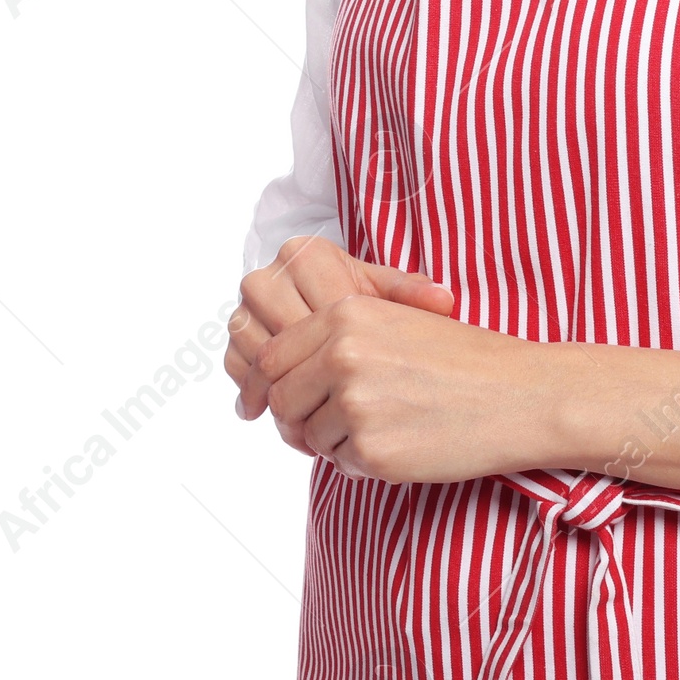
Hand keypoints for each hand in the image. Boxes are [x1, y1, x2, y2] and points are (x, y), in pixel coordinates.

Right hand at [224, 235, 453, 422]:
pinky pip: (240, 367)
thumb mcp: (389, 294)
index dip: (349, 351)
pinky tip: (293, 416)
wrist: (329, 300)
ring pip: (261, 356)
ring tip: (317, 424)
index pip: (323, 310)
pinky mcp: (235, 332)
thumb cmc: (367, 301)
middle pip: (289, 339)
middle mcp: (270, 274)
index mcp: (307, 255)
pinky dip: (262, 394)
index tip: (369, 379)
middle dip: (316, 380)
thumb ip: (412, 295)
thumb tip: (444, 300)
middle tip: (339, 415)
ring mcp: (245, 304)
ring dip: (288, 393)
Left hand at [256, 294, 563, 483]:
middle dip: (298, 416)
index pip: (273, 357)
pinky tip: (405, 442)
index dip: (278, 383)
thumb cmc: (466, 359)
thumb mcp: (397, 320)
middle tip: (333, 423)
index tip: (291, 398)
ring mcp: (355, 404)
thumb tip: (276, 373)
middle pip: (280, 398)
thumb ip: (337, 338)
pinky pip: (341, 464)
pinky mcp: (372, 450)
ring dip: (335, 439)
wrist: (521, 394)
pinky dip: (364, 462)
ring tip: (388, 425)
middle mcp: (343, 355)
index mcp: (347, 314)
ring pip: (308, 435)